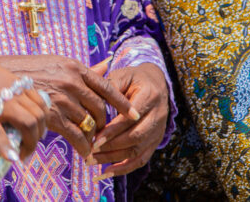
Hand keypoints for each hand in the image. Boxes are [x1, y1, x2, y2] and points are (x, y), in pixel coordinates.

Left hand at [0, 50, 49, 162]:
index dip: (6, 146)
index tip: (13, 158)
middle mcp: (0, 101)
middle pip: (27, 122)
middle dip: (31, 143)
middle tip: (24, 153)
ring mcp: (13, 91)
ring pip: (38, 113)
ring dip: (39, 132)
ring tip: (31, 140)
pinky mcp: (21, 84)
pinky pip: (41, 102)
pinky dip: (44, 115)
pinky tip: (38, 124)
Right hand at [0, 54, 138, 157]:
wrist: (0, 78)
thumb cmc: (27, 70)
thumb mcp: (57, 62)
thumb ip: (83, 69)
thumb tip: (108, 64)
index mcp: (74, 67)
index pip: (106, 86)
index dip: (122, 103)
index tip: (134, 113)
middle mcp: (71, 81)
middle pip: (99, 107)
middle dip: (104, 122)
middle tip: (102, 131)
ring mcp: (61, 98)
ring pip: (88, 122)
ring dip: (92, 135)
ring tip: (92, 142)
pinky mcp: (50, 115)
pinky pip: (75, 134)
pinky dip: (82, 145)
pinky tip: (84, 151)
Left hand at [89, 62, 169, 177]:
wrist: (155, 83)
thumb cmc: (133, 78)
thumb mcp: (121, 75)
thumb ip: (108, 87)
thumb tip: (90, 101)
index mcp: (150, 97)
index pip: (130, 119)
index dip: (112, 131)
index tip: (94, 139)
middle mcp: (158, 116)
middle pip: (136, 137)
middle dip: (111, 147)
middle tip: (90, 151)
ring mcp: (159, 131)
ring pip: (138, 151)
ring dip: (114, 159)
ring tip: (92, 161)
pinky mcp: (155, 141)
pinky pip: (141, 159)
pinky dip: (124, 168)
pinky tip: (106, 173)